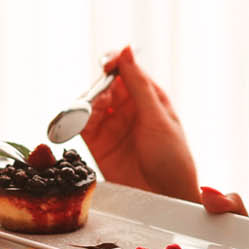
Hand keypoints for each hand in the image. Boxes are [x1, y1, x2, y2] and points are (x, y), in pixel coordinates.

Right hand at [82, 46, 199, 201]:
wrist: (166, 198)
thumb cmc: (173, 158)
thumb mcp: (158, 118)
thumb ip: (138, 85)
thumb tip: (127, 50)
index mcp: (148, 97)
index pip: (126, 70)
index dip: (114, 64)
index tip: (107, 64)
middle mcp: (128, 109)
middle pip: (104, 86)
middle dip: (99, 88)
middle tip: (101, 98)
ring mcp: (112, 126)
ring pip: (90, 105)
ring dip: (88, 105)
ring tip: (93, 115)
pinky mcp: (98, 145)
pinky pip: (82, 126)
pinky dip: (76, 121)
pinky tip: (78, 122)